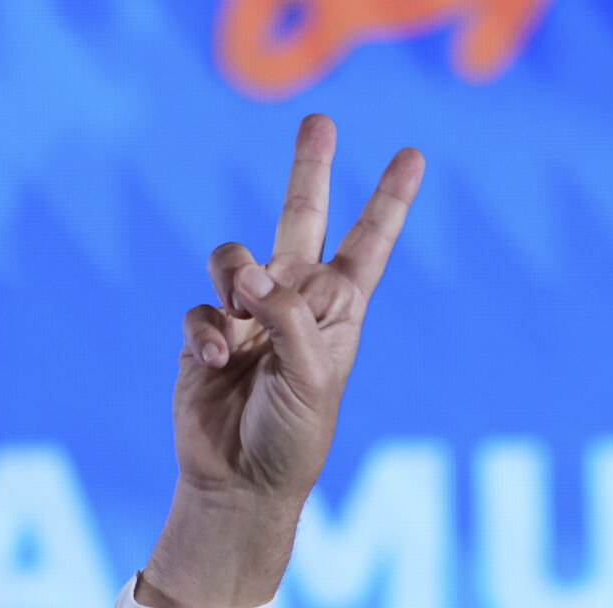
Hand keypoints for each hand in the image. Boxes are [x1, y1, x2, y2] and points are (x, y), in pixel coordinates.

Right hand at [140, 116, 423, 607]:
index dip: (389, 200)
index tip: (414, 156)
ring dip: (234, 281)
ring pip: (232, 256)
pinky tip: (218, 364)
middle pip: (301, 219)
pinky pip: (199, 308)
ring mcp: (248, 314)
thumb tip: (252, 276)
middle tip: (320, 120)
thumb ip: (289, 318)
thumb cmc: (294, 437)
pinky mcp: (206, 332)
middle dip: (310, 170)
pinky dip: (207, 333)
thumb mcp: (315, 377)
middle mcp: (297, 302)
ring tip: (243, 325)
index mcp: (340, 311)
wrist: (242, 482)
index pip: (369, 245)